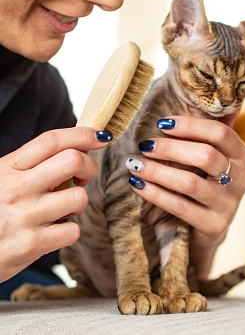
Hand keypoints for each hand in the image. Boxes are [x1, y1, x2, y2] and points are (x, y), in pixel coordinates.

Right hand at [0, 127, 111, 282]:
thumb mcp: (1, 179)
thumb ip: (30, 166)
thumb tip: (73, 151)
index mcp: (9, 168)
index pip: (51, 141)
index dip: (82, 134)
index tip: (101, 137)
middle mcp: (17, 188)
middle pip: (73, 161)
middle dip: (89, 167)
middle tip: (81, 179)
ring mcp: (25, 216)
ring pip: (78, 198)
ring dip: (76, 204)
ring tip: (59, 210)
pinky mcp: (32, 244)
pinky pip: (72, 231)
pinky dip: (68, 232)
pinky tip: (51, 232)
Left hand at [127, 115, 244, 276]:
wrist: (209, 226)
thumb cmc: (205, 182)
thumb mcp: (212, 157)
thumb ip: (207, 132)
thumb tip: (196, 94)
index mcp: (242, 155)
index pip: (220, 133)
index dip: (190, 126)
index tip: (162, 124)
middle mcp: (242, 178)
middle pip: (206, 155)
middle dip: (171, 149)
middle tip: (144, 145)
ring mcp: (230, 203)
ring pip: (190, 183)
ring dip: (158, 172)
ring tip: (134, 165)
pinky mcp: (215, 225)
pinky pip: (181, 206)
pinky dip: (156, 194)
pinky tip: (138, 185)